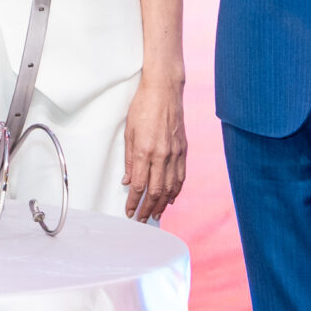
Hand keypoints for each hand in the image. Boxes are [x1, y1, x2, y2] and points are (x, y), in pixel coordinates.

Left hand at [121, 72, 187, 222]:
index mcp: (144, 151)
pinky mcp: (183, 149)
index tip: (130, 212)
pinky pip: (181, 175)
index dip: (134, 201)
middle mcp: (161, 155)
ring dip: (163, 203)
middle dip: (147, 208)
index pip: (138, 185)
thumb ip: (128, 158)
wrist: (164, 90)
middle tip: (142, 219)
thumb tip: (127, 180)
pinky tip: (171, 197)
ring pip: (170, 186)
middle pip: (155, 190)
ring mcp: (175, 153)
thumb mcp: (129, 131)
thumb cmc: (143, 107)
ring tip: (156, 214)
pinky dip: (176, 190)